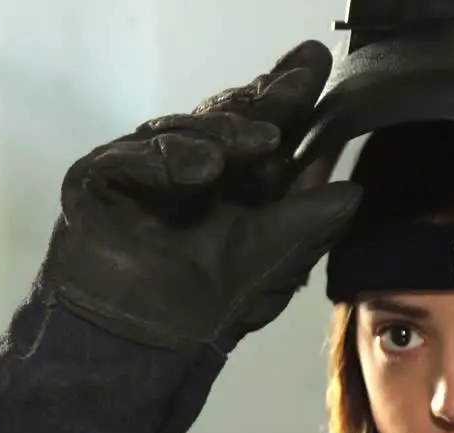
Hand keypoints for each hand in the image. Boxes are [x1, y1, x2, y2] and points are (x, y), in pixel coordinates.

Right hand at [40, 40, 362, 354]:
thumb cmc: (205, 309)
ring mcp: (143, 172)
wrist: (140, 345)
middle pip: (228, 119)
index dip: (289, 100)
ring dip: (228, 131)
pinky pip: (136, 154)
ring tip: (263, 138)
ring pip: (188, 129)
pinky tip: (203, 168)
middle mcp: (191, 172)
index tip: (316, 67)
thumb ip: (309, 223)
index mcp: (235, 188)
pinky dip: (169, 158)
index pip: (264, 134)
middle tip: (302, 75)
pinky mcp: (100, 180)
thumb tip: (354, 190)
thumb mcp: (273, 261)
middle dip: (269, 96)